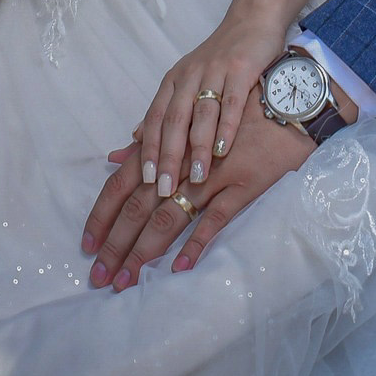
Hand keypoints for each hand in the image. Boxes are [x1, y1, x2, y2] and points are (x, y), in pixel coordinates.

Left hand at [80, 112, 314, 290]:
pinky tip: (179, 267)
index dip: (103, 214)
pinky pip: (216, 217)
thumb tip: (114, 156)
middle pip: (139, 205)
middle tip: (99, 276)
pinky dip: (197, 242)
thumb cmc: (235, 107)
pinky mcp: (244, 182)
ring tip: (127, 279)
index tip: (87, 244)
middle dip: (116, 243)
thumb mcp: (189, 117)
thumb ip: (151, 140)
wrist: (288, 96)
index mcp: (166, 143)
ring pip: (170, 215)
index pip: (123, 183)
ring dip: (145, 250)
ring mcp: (213, 173)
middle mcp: (183, 159)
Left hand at [133, 18, 281, 199]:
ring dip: (196, 147)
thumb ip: (164, 112)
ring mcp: (215, 71)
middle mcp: (189, 76)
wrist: (252, 21)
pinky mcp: (241, 69)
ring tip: (195, 177)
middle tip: (165, 188)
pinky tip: (222, 150)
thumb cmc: (219, 59)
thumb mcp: (186, 81)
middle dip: (167, 155)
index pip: (155, 118)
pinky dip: (226, 127)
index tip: (146, 180)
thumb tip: (134, 139)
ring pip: (201, 114)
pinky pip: (231, 102)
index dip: (149, 149)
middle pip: (174, 120)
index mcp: (173, 81)